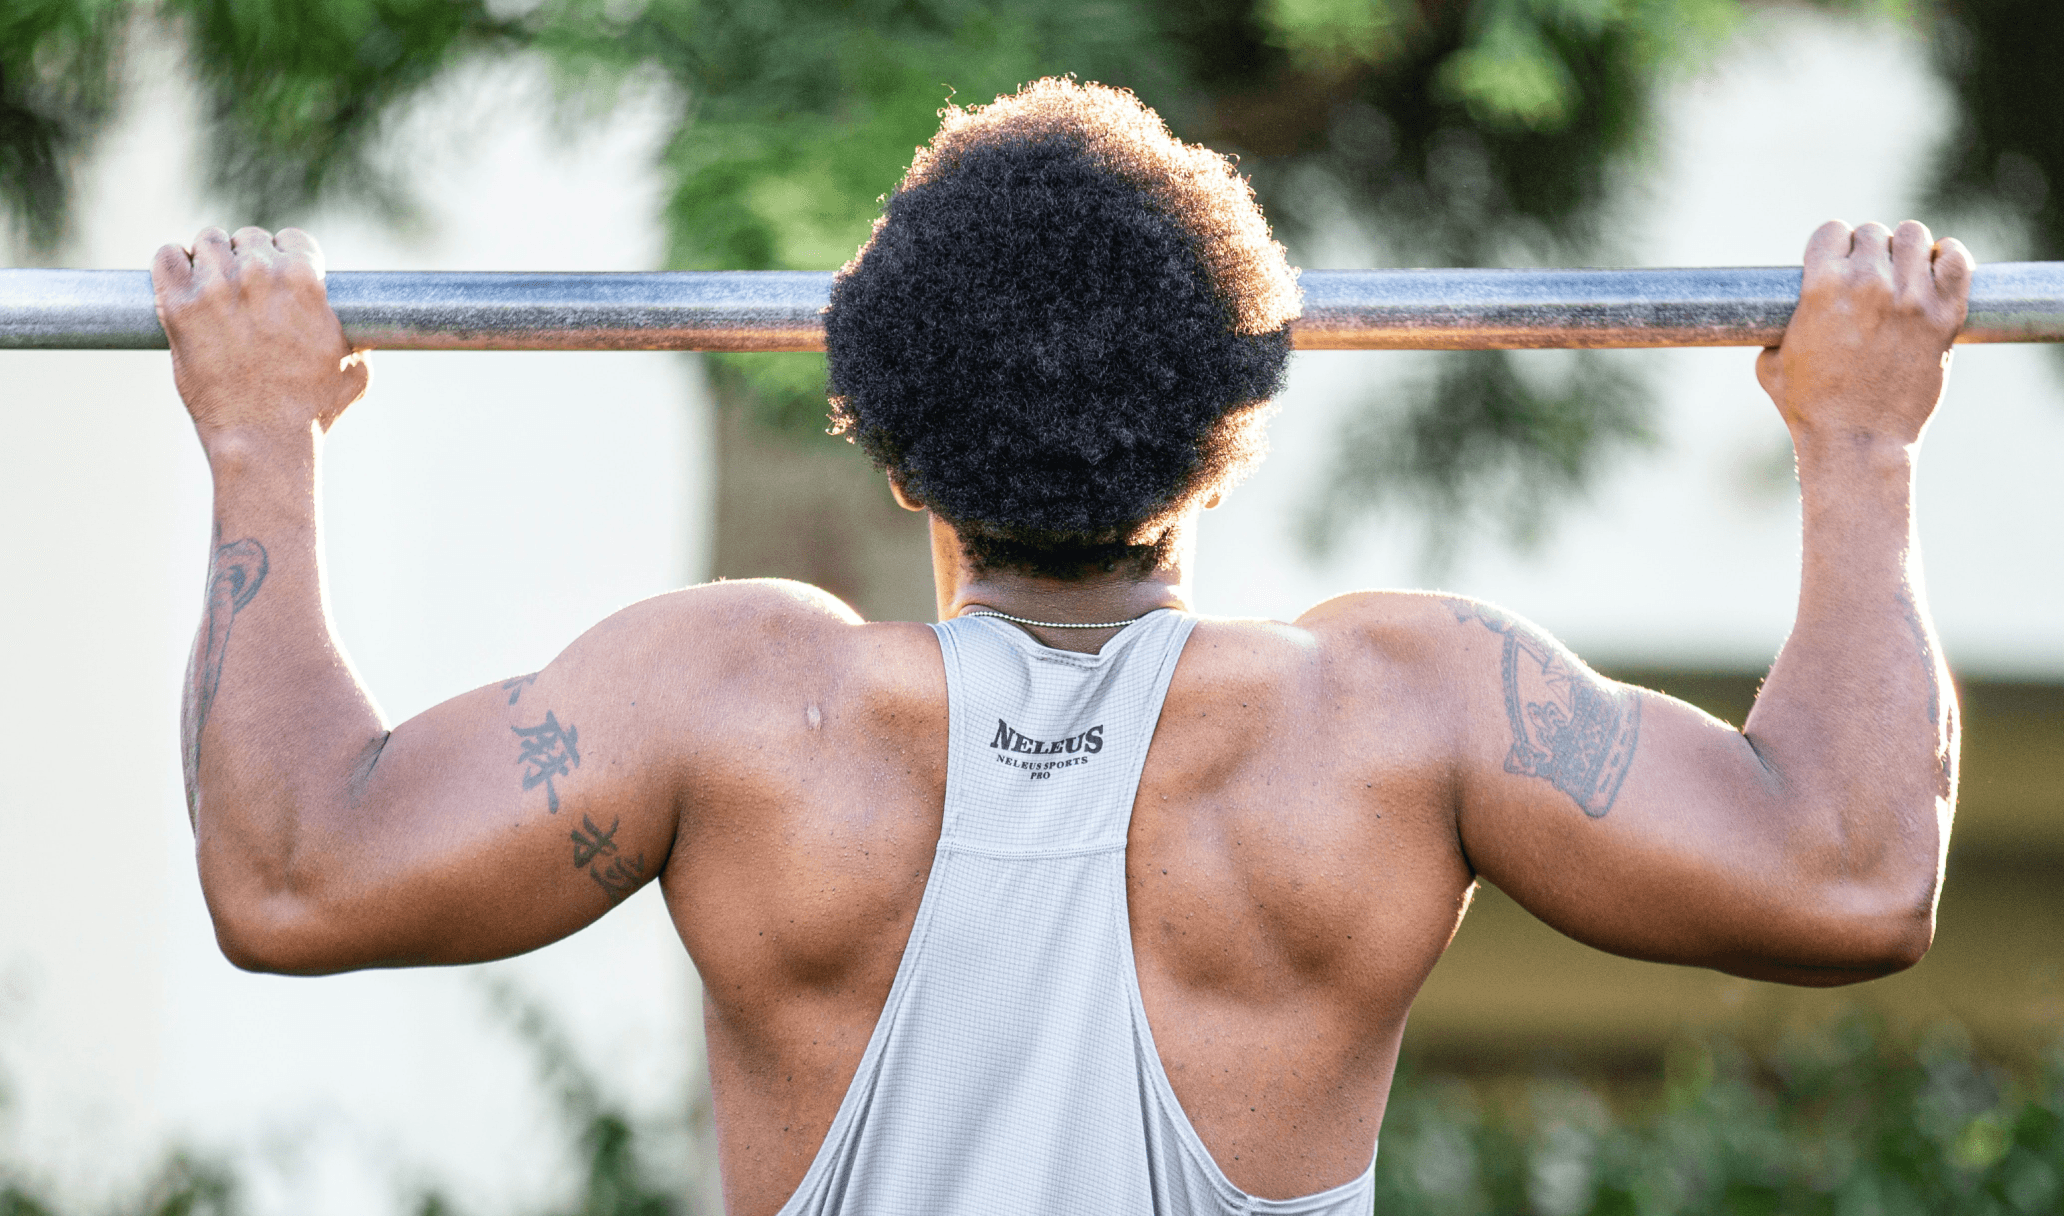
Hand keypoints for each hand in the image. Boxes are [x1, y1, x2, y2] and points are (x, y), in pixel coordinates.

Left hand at [152, 226, 369, 447]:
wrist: (265, 440)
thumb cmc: (313, 410)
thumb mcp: (355, 368)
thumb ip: (355, 337)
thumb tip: (361, 331)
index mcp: (305, 281)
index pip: (292, 239)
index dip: (287, 257)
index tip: (279, 275)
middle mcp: (260, 275)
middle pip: (249, 239)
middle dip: (249, 260)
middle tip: (245, 290)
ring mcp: (215, 288)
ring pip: (208, 242)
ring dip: (211, 260)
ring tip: (212, 287)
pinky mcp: (178, 306)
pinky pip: (167, 257)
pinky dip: (174, 265)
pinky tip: (182, 284)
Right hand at [1756, 220, 1972, 450]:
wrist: (1858, 442)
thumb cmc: (1810, 408)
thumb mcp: (1771, 363)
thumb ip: (1778, 328)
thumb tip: (1780, 318)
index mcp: (1822, 288)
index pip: (1831, 232)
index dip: (1830, 246)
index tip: (1834, 263)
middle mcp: (1869, 284)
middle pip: (1873, 233)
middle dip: (1866, 250)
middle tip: (1867, 276)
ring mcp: (1912, 298)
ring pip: (1915, 237)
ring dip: (1905, 249)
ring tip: (1902, 271)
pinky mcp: (1945, 315)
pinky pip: (1956, 260)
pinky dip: (1947, 257)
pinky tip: (1935, 270)